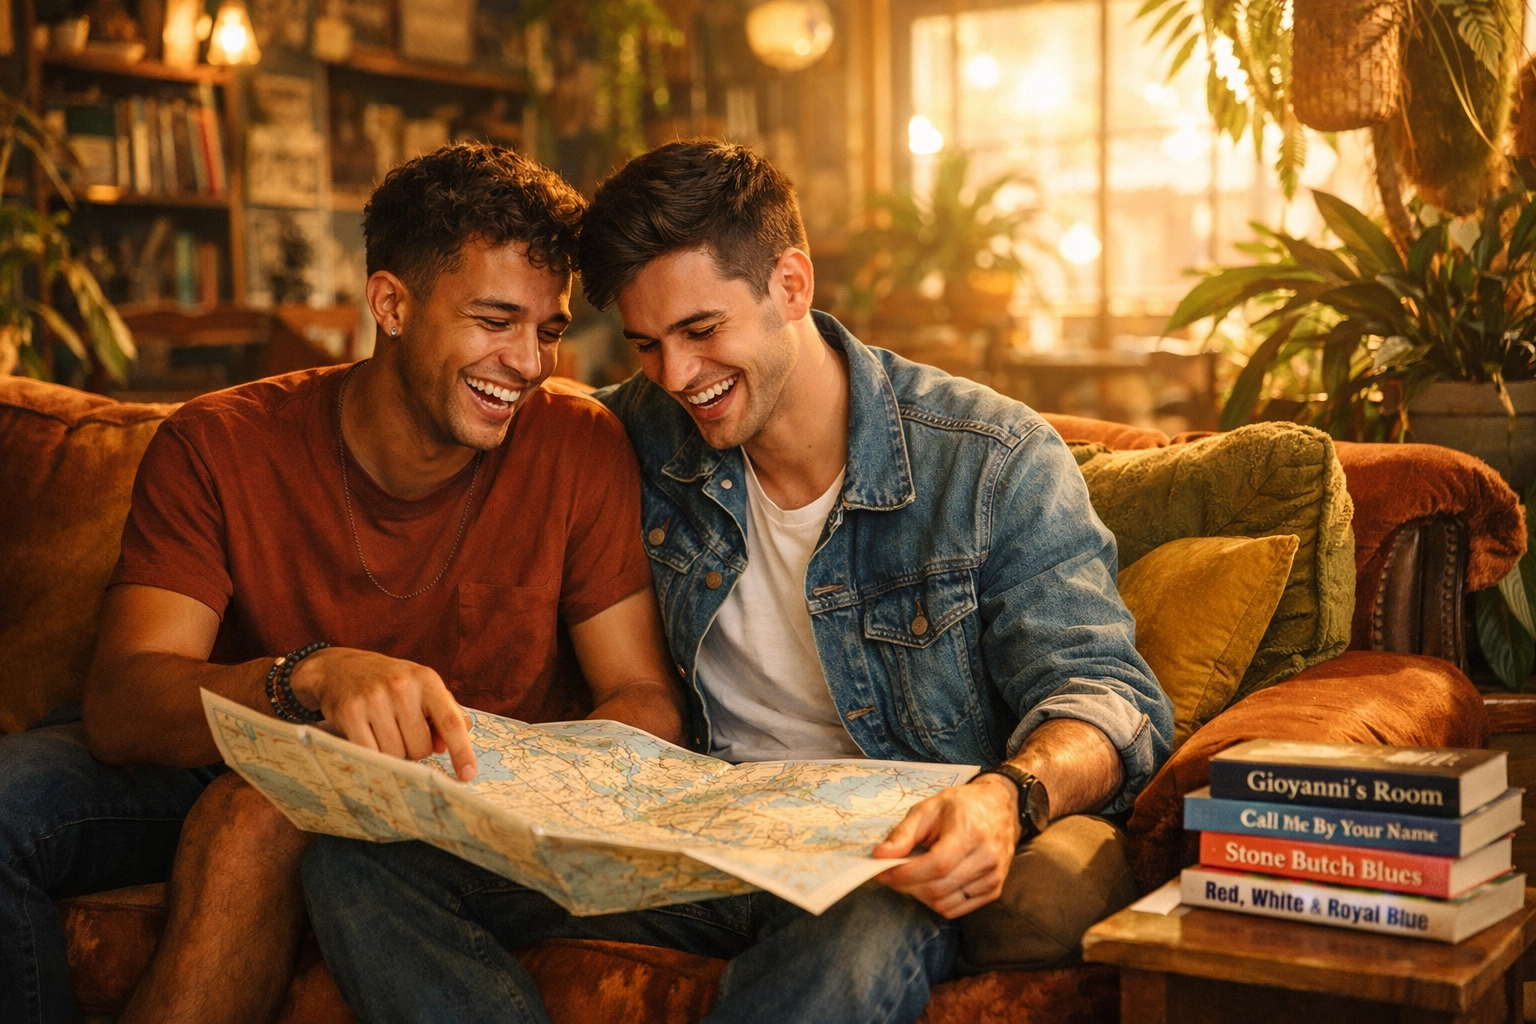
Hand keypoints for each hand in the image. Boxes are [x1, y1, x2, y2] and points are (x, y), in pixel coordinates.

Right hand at [287, 647, 476, 780]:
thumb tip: (448, 746)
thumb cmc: (390, 683)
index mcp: (427, 680)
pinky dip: (372, 753)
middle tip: (402, 730)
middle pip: (421, 748)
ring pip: (396, 754)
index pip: (450, 722)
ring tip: (383, 729)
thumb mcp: (421, 688)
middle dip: (415, 748)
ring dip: (392, 751)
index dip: (461, 751)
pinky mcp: (350, 713)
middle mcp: (402, 687)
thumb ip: (445, 713)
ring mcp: (374, 699)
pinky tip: (367, 735)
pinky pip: (370, 753)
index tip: (467, 775)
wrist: (339, 668)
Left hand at [872, 774, 1018, 918]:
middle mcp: (986, 857)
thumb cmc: (960, 806)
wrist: (999, 808)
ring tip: (914, 875)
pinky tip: (932, 883)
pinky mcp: (993, 890)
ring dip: (920, 895)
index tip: (884, 872)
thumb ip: (903, 833)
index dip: (906, 874)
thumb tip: (880, 856)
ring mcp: (993, 877)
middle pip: (938, 888)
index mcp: (970, 832)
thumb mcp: (927, 809)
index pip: (936, 865)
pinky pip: (957, 910)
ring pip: (945, 904)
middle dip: (907, 886)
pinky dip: (937, 902)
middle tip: (892, 874)